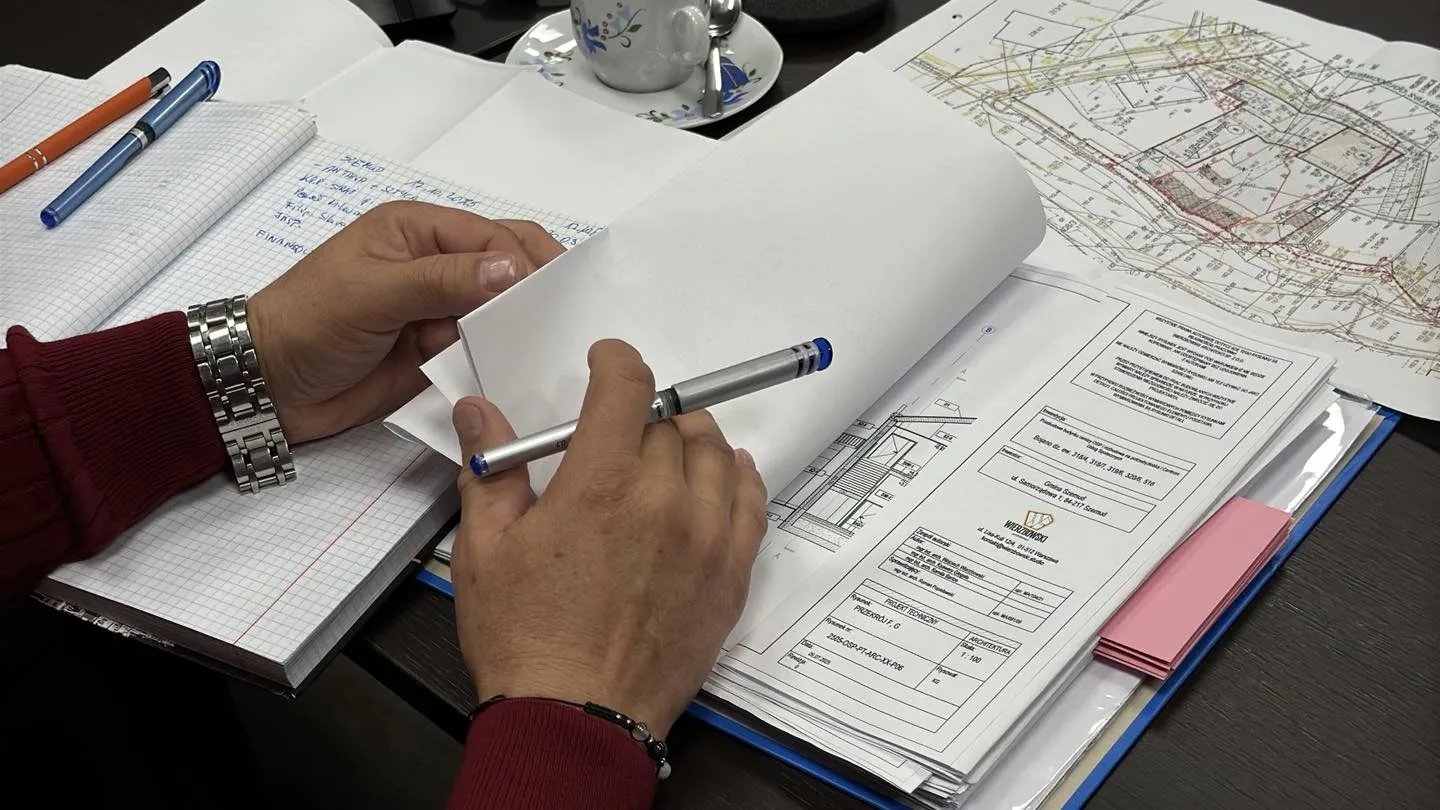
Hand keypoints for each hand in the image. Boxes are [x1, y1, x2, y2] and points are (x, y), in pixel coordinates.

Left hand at [248, 201, 563, 443]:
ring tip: (555, 345)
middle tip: (569, 315)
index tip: (552, 296)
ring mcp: (438, 310)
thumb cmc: (307, 322)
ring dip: (523, 326)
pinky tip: (525, 370)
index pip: (492, 237)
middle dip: (538, 286)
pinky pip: (484, 350)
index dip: (525, 262)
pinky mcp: (438, 352)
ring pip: (501, 312)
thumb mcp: (373, 293)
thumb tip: (514, 269)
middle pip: (506, 266)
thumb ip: (443, 280)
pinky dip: (503, 358)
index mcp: (417, 231)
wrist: (267, 385)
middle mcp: (435, 265)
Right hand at [449, 340, 768, 737]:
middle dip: (641, 414)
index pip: (627, 387)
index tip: (608, 362)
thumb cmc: (527, 642)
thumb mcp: (484, 550)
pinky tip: (730, 472)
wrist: (575, 719)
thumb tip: (478, 413)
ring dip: (693, 438)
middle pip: (668, 424)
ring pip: (715, 455)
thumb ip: (489, 470)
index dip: (617, 361)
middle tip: (620, 428)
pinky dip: (741, 478)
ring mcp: (705, 539)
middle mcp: (664, 501)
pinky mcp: (729, 577)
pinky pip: (751, 505)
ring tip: (673, 441)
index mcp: (600, 484)